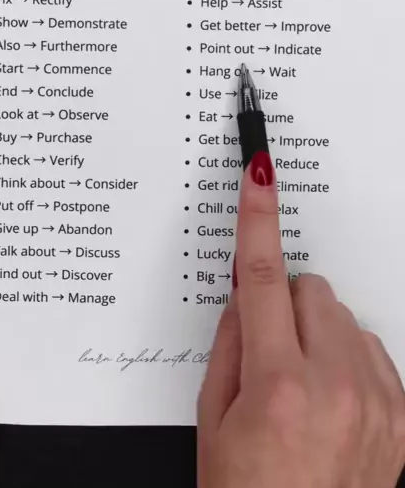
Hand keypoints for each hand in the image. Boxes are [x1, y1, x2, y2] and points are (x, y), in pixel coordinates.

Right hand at [198, 151, 404, 487]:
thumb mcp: (212, 422)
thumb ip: (228, 345)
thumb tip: (245, 297)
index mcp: (278, 385)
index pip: (260, 277)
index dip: (257, 218)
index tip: (260, 176)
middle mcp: (336, 386)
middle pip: (310, 288)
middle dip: (284, 302)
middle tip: (268, 347)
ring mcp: (376, 400)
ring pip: (343, 317)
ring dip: (318, 333)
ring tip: (301, 386)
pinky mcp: (400, 415)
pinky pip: (372, 349)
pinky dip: (348, 358)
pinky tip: (331, 399)